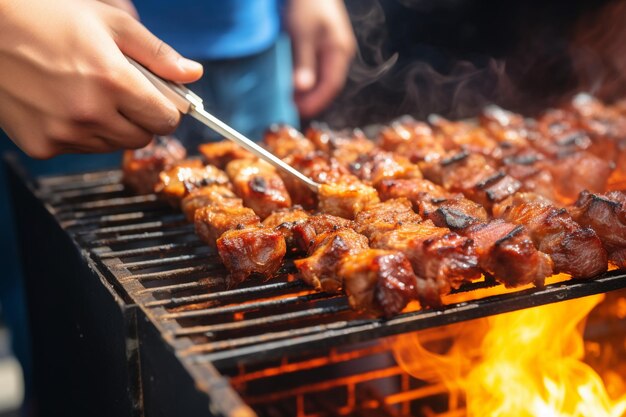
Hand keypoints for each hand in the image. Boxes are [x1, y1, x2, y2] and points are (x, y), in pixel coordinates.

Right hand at [0, 0, 201, 158]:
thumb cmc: (45, 15)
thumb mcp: (108, 22)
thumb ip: (157, 54)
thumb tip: (193, 74)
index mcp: (112, 81)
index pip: (165, 121)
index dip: (166, 110)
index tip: (160, 101)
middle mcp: (89, 113)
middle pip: (141, 138)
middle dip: (140, 119)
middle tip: (121, 94)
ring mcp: (64, 134)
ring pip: (112, 146)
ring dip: (111, 127)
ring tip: (87, 93)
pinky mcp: (41, 146)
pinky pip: (80, 149)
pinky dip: (80, 133)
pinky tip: (63, 104)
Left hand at [285, 0, 356, 117]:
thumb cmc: (307, 4)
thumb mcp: (303, 34)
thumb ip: (304, 62)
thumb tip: (302, 88)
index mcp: (340, 51)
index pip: (331, 85)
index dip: (316, 101)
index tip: (300, 111)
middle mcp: (340, 52)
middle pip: (328, 83)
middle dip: (312, 98)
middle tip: (292, 108)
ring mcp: (333, 48)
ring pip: (323, 76)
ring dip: (309, 89)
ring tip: (291, 98)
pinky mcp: (324, 43)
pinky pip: (318, 67)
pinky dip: (308, 77)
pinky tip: (295, 81)